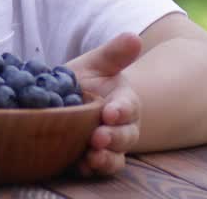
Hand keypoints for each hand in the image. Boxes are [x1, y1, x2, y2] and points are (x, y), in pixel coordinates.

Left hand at [65, 32, 143, 176]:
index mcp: (124, 102)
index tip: (110, 111)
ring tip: (90, 158)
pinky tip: (78, 166)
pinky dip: (90, 170)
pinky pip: (97, 170)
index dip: (122, 110)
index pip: (128, 107)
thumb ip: (115, 53)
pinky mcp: (93, 160)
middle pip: (125, 136)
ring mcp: (108, 146)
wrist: (72, 101)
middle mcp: (121, 127)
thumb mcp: (97, 63)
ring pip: (115, 158)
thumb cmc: (88, 80)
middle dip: (113, 138)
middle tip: (97, 137)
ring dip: (105, 159)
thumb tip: (134, 37)